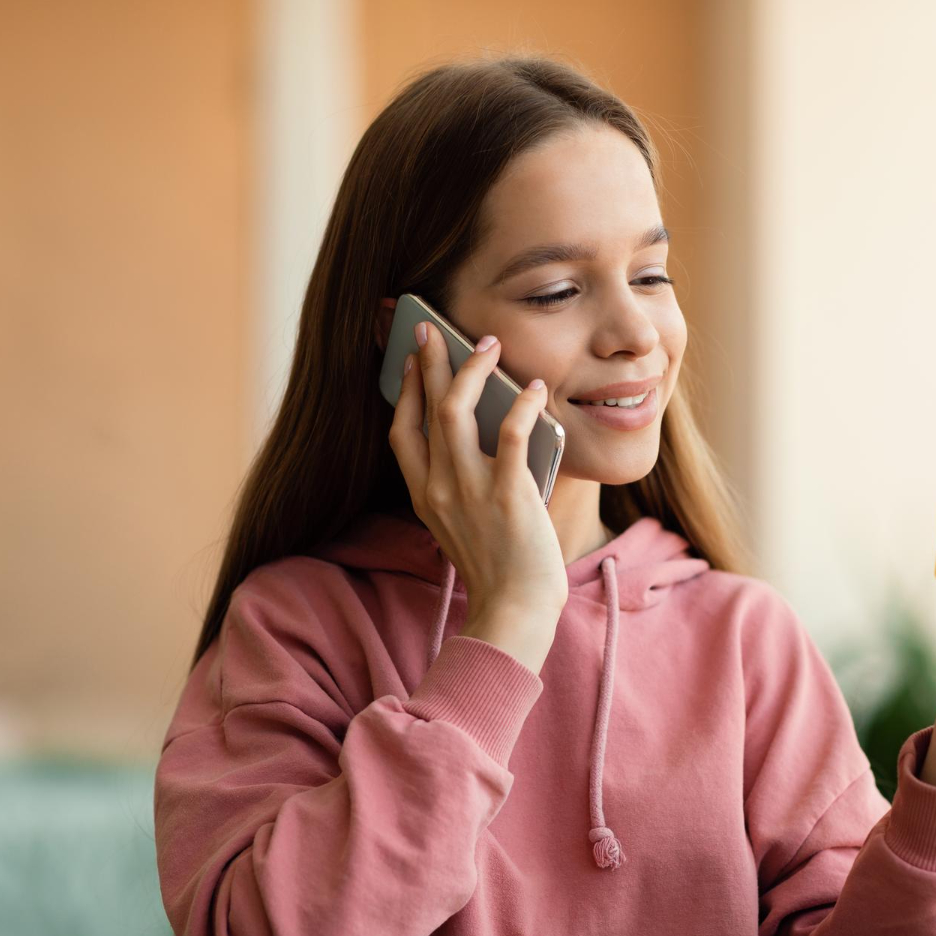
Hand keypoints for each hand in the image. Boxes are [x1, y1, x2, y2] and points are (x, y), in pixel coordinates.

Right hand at [388, 321, 568, 653]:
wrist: (515, 609)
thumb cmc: (499, 565)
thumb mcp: (464, 521)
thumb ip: (463, 480)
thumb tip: (486, 427)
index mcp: (424, 496)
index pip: (401, 432)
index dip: (404, 391)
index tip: (410, 360)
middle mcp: (438, 488)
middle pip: (425, 409)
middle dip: (428, 361)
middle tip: (433, 326)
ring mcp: (470, 490)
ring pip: (457, 410)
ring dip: (472, 370)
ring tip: (489, 345)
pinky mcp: (507, 494)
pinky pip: (511, 434)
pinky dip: (521, 405)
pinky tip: (534, 389)